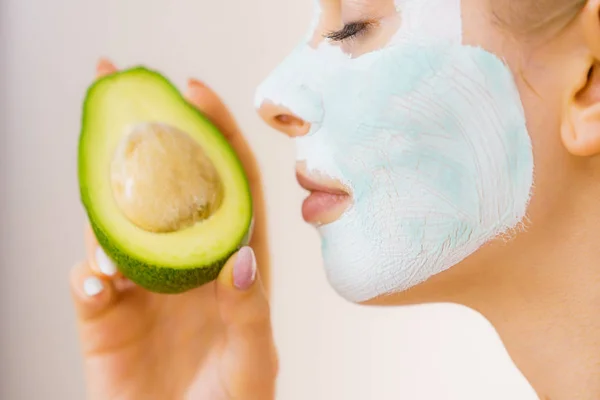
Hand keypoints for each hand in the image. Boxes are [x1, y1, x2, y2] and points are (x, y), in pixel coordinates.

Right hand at [70, 59, 276, 399]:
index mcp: (232, 263)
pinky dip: (87, 276)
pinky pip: (86, 281)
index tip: (196, 93)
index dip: (217, 135)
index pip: (230, 185)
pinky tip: (99, 282)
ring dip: (107, 203)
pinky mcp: (105, 313)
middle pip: (167, 188)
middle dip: (148, 136)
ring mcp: (144, 283)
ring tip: (104, 184)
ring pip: (119, 222)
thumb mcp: (254, 360)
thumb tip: (241, 257)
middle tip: (123, 88)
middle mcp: (186, 261)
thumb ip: (250, 312)